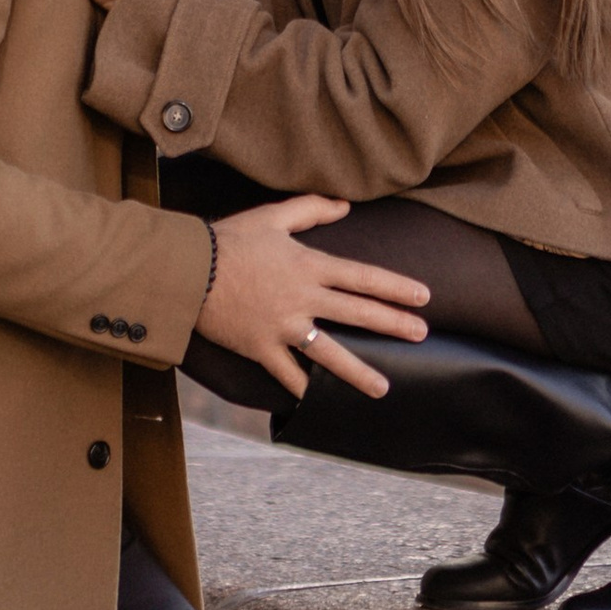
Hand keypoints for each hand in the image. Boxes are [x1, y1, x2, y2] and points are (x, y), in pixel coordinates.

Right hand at [196, 195, 428, 401]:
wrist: (187, 270)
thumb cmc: (228, 239)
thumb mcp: (272, 216)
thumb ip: (311, 209)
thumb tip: (345, 205)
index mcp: (309, 266)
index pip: (363, 278)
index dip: (395, 287)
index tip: (423, 297)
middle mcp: (303, 299)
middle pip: (358, 313)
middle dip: (394, 324)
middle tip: (422, 334)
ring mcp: (283, 327)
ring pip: (330, 354)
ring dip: (359, 372)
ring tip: (383, 388)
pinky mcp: (260, 348)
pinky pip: (287, 375)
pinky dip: (303, 391)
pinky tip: (321, 404)